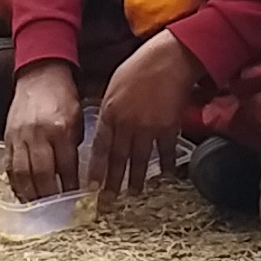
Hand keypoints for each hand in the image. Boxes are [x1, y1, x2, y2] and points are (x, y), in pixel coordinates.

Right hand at [2, 59, 83, 199]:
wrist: (39, 75)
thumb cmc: (63, 97)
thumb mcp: (77, 118)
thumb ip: (73, 146)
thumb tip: (73, 175)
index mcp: (60, 129)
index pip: (66, 166)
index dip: (71, 187)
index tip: (77, 201)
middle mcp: (38, 134)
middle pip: (42, 174)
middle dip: (50, 196)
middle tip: (57, 211)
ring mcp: (19, 137)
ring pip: (23, 174)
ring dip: (31, 194)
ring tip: (39, 208)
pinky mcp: (7, 138)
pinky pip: (10, 166)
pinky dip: (16, 183)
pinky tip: (23, 194)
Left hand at [85, 31, 201, 203]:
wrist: (169, 58)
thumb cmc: (140, 67)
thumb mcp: (114, 86)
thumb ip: (109, 110)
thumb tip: (106, 129)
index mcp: (110, 112)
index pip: (99, 148)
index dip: (95, 170)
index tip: (91, 187)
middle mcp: (126, 123)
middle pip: (117, 160)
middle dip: (111, 184)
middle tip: (107, 203)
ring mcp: (148, 127)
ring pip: (139, 160)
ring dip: (136, 180)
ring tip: (133, 195)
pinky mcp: (169, 127)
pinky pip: (165, 151)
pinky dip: (165, 164)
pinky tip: (164, 176)